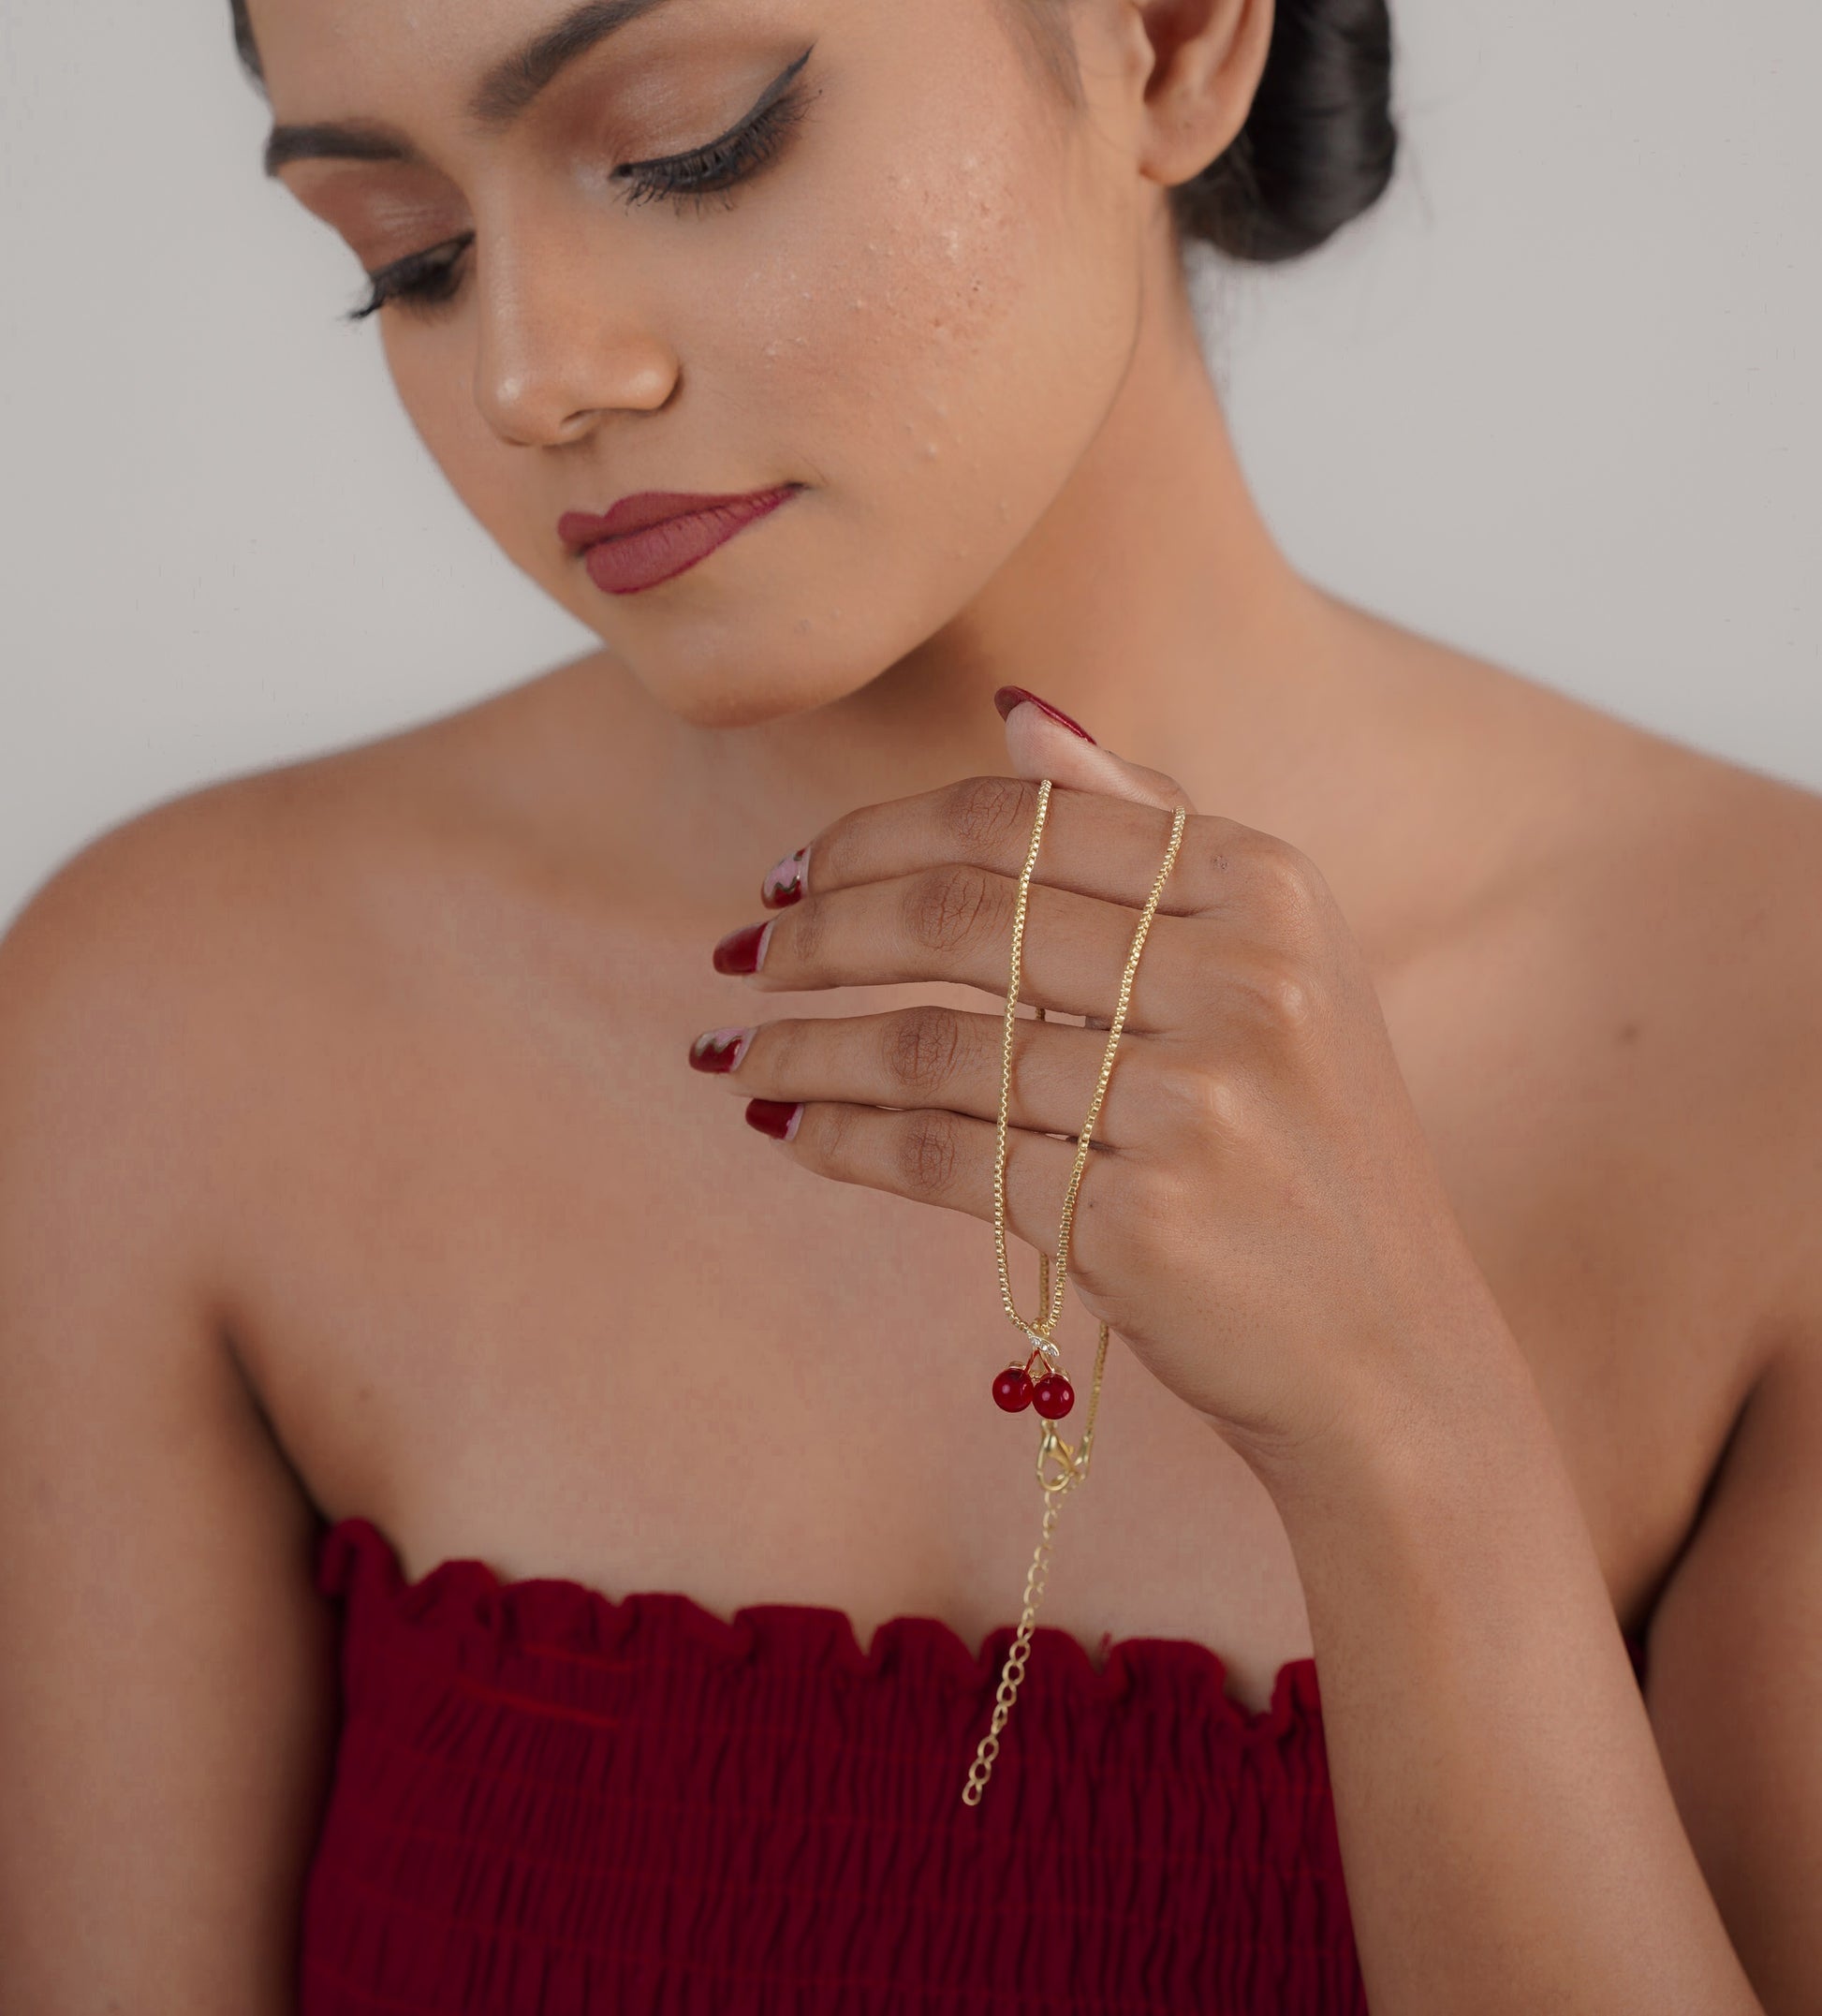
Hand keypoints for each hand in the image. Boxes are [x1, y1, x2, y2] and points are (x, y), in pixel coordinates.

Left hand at [691, 690, 1518, 1483]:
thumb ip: (1152, 830)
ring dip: (805, 1048)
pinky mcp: (1135, 1218)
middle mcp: (1240, 978)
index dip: (876, 838)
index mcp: (1266, 887)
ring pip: (931, 1048)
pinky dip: (843, 1140)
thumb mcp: (1276, 964)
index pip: (1021, 821)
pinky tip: (791, 1130)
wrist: (1387, 1355)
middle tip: (743, 955)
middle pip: (963, 917)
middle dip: (821, 933)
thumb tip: (1015, 713)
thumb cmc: (1309, 1148)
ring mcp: (1192, 1102)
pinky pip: (938, 1156)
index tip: (790, 874)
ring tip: (735, 1057)